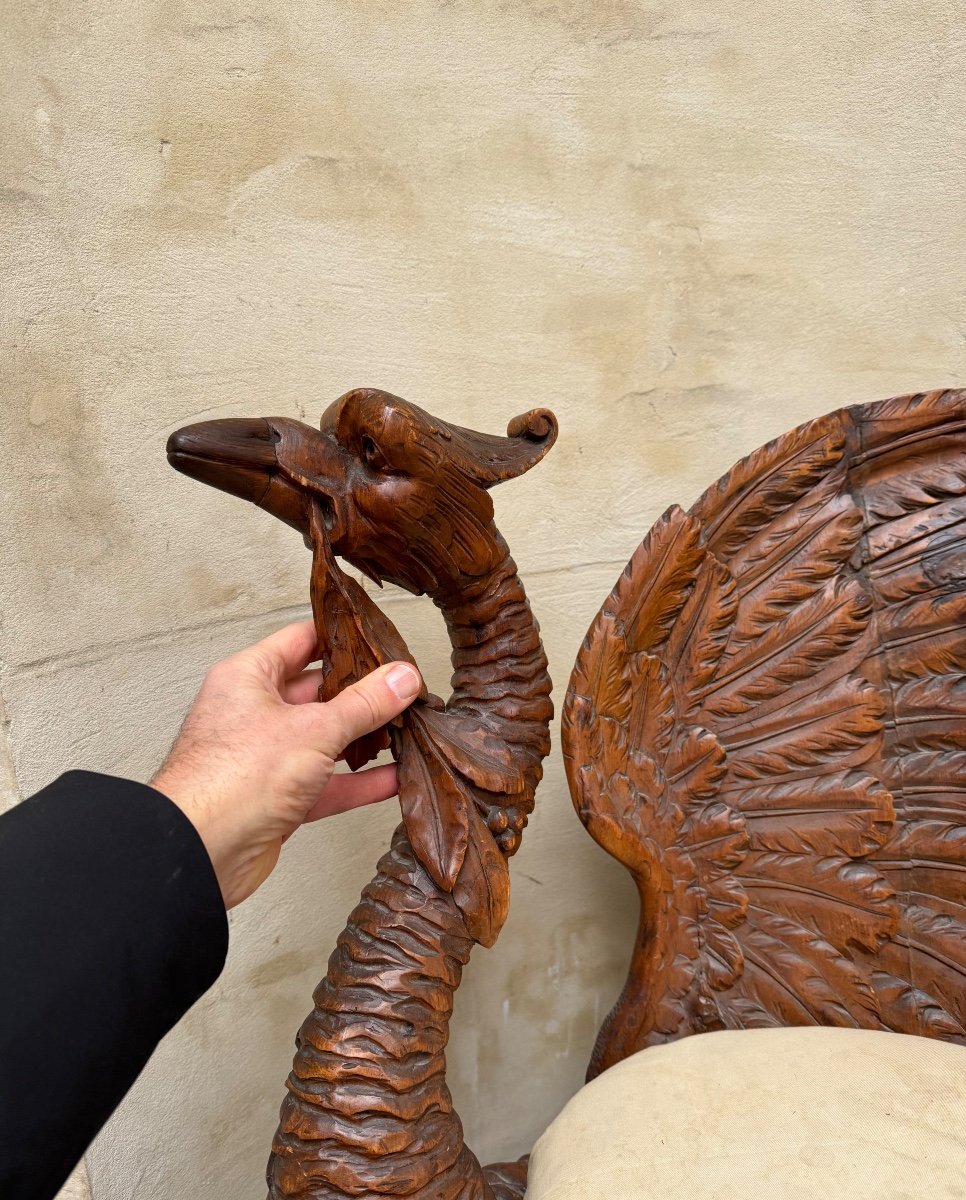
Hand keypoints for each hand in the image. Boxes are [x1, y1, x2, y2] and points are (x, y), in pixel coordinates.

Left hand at [151, 620, 420, 908]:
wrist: (201, 852)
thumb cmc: (230, 779)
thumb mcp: (314, 729)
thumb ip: (364, 703)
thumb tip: (400, 677)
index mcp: (248, 678)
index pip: (300, 641)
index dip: (340, 637)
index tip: (377, 637)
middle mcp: (253, 713)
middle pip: (317, 692)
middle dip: (361, 692)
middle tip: (402, 688)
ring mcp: (265, 758)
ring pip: (324, 740)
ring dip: (364, 738)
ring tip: (406, 729)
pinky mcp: (276, 799)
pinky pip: (325, 784)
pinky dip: (358, 782)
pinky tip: (391, 779)